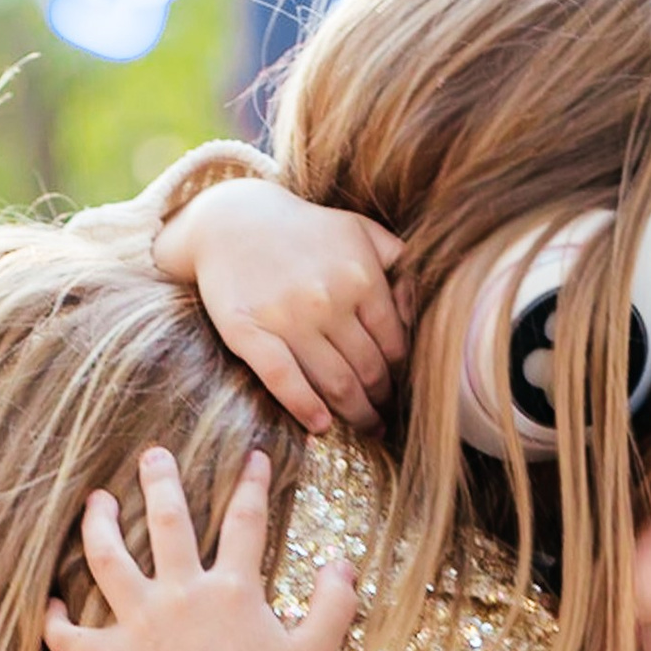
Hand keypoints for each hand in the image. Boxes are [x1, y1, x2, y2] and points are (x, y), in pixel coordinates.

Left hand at [43, 444, 355, 650]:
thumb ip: (334, 603)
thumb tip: (342, 564)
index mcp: (234, 589)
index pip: (245, 520)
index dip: (251, 484)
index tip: (254, 456)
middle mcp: (184, 594)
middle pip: (167, 520)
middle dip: (159, 480)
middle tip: (152, 456)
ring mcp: (144, 624)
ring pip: (108, 559)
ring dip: (98, 525)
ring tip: (96, 503)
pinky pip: (71, 639)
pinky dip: (54, 624)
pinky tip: (49, 607)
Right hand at [157, 179, 405, 435]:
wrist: (233, 222)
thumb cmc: (305, 232)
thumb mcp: (360, 231)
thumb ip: (398, 262)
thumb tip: (417, 312)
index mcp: (361, 276)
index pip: (394, 345)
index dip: (400, 375)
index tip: (398, 391)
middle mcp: (328, 299)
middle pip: (368, 370)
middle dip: (381, 400)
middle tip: (384, 418)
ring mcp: (287, 318)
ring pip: (334, 382)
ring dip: (355, 414)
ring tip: (365, 428)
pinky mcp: (249, 332)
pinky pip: (283, 379)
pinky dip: (304, 407)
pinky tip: (320, 426)